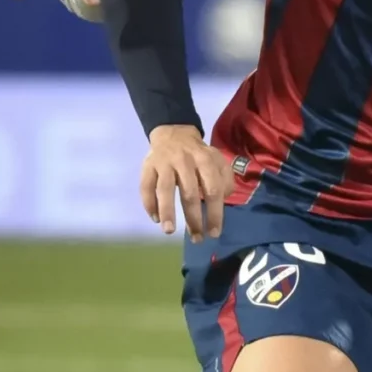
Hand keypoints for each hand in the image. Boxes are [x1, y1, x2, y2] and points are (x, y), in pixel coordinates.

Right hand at [142, 124, 232, 240]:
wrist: (174, 132)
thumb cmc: (199, 155)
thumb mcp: (218, 160)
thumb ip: (225, 179)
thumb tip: (223, 200)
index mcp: (205, 160)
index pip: (212, 190)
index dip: (214, 213)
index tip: (214, 233)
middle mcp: (184, 161)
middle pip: (189, 193)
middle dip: (193, 219)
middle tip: (197, 239)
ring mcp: (164, 163)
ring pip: (164, 189)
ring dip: (167, 212)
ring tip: (169, 231)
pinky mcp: (148, 166)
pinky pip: (146, 186)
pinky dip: (149, 203)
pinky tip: (155, 219)